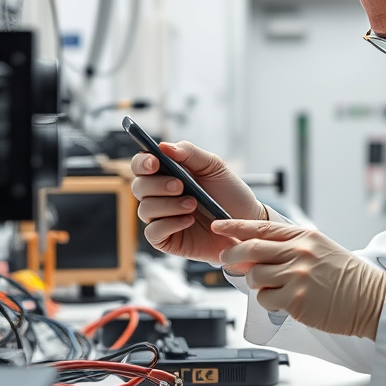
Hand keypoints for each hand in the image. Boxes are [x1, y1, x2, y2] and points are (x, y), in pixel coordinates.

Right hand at [130, 142, 266, 263]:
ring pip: (145, 209)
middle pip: (138, 187)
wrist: (246, 223)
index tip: (154, 162)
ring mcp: (162, 218)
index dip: (142, 162)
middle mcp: (159, 195)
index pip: (141, 165)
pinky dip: (169, 224)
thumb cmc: (229, 193)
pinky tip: (189, 221)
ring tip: (192, 204)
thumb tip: (163, 146)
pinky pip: (153, 232)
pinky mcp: (167, 240)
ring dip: (168, 205)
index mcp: (166, 174)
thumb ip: (190, 153)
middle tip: (180, 185)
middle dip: (157, 185)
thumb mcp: (214, 167)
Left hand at [213, 220, 385, 339]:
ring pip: (254, 277)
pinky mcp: (297, 299)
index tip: (217, 225)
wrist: (371, 299)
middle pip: (250, 249)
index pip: (261, 226)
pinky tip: (285, 302)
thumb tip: (252, 253)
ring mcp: (298, 275)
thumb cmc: (346, 277)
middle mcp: (299, 252)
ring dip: (257, 284)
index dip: (234, 226)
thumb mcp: (319, 249)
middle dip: (231, 254)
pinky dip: (270, 302)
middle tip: (225, 260)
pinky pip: (265, 299)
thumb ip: (288, 247)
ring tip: (275, 288)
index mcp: (304, 236)